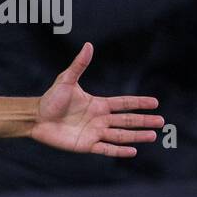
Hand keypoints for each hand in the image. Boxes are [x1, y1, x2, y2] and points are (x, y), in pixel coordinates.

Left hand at [30, 43, 162, 156]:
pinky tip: (133, 151)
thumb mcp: (66, 80)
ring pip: (120, 135)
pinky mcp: (85, 145)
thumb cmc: (50, 99)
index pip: (123, 103)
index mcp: (98, 104)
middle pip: (126, 120)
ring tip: (153, 136)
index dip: (139, 103)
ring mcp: (93, 133)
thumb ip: (79, 65)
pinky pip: (106, 149)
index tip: (155, 103)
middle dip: (143, 121)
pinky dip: (119, 151)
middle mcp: (99, 119)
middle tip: (161, 122)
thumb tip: (88, 45)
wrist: (35, 118)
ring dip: (136, 136)